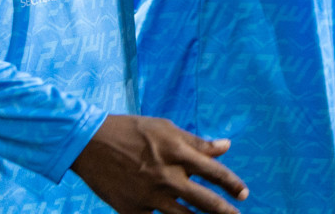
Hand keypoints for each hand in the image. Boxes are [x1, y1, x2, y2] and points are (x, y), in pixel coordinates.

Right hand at [70, 114, 248, 213]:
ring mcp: (148, 196)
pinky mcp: (131, 210)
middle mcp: (166, 176)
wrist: (90, 143)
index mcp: (177, 152)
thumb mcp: (167, 128)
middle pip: (204, 200)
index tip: (244, 193)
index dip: (232, 184)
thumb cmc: (132, 130)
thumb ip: (197, 142)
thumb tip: (226, 145)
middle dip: (225, 211)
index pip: (214, 172)